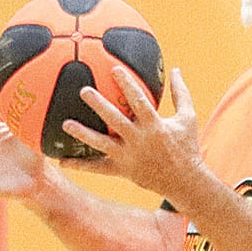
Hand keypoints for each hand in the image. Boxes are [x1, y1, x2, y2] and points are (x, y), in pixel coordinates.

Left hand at [64, 66, 202, 203]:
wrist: (185, 181)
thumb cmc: (187, 146)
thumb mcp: (188, 118)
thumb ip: (181, 93)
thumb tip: (177, 69)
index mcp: (155, 125)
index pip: (139, 101)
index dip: (127, 85)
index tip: (114, 70)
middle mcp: (139, 140)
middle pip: (115, 120)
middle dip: (100, 105)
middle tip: (84, 90)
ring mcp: (129, 156)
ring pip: (102, 144)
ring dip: (83, 134)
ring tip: (66, 124)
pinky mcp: (123, 170)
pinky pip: (98, 168)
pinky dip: (81, 166)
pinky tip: (62, 161)